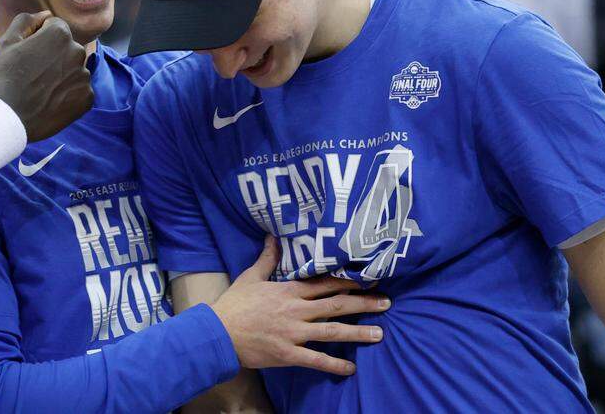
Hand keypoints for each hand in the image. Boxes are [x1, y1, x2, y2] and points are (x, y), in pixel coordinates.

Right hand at [0, 12, 93, 141]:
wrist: (6, 118)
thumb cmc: (2, 78)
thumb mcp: (6, 42)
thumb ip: (27, 21)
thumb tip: (45, 14)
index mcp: (60, 34)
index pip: (54, 27)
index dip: (38, 39)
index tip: (26, 54)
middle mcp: (78, 52)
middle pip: (66, 48)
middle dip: (52, 57)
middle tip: (31, 74)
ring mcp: (84, 77)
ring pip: (73, 70)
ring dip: (60, 76)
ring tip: (39, 90)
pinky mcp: (87, 99)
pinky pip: (79, 91)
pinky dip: (67, 95)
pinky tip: (49, 102)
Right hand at [210, 236, 389, 375]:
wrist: (217, 333)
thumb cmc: (234, 304)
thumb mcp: (251, 276)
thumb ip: (267, 258)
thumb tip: (272, 237)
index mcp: (289, 290)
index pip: (325, 283)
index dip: (349, 281)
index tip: (369, 278)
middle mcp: (296, 310)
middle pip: (336, 305)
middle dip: (363, 303)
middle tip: (387, 302)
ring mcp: (293, 333)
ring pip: (331, 331)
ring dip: (357, 332)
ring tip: (380, 334)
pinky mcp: (287, 353)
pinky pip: (315, 360)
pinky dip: (334, 364)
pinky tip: (351, 368)